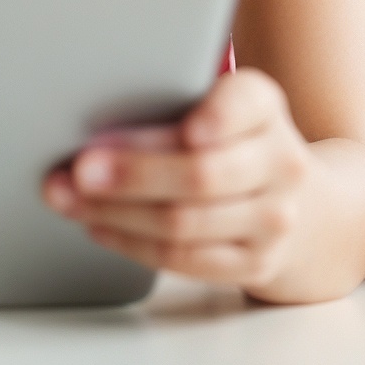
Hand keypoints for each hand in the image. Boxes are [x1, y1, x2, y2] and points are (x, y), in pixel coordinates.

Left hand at [41, 70, 316, 292]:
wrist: (296, 203)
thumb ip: (169, 101)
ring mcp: (272, 218)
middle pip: (202, 174)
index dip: (219, 118)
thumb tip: (89, 115)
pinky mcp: (254, 262)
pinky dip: (131, 242)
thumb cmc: (228, 140)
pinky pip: (182, 258)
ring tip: (69, 197)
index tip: (190, 130)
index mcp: (264, 107)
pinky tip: (98, 225)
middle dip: (134, 173)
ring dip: (116, 212)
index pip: (245, 104)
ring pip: (184, 222)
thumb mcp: (215, 104)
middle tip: (81, 169)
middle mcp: (280, 163)